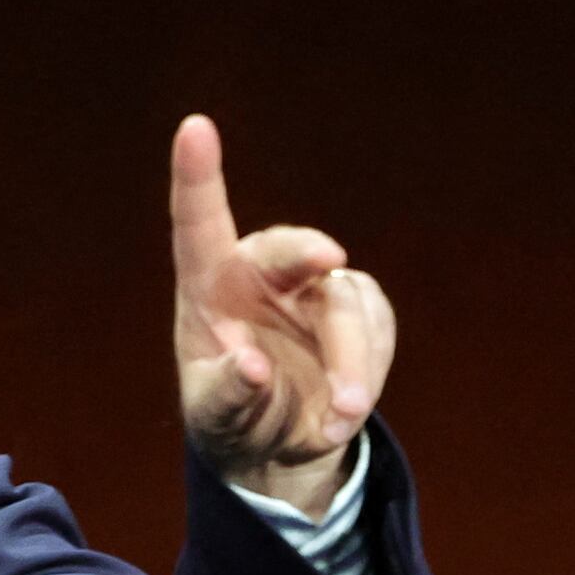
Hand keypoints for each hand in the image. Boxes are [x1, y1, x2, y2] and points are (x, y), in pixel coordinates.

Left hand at [169, 112, 393, 504]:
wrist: (282, 446)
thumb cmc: (233, 419)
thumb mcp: (216, 419)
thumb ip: (228, 394)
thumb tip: (252, 367)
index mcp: (210, 287)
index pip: (199, 223)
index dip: (196, 175)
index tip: (195, 128)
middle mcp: (262, 275)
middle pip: (288, 248)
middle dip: (307, 249)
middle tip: (328, 257)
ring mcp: (316, 289)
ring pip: (347, 303)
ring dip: (352, 363)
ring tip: (339, 420)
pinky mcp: (359, 309)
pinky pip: (379, 327)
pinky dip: (371, 371)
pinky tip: (346, 411)